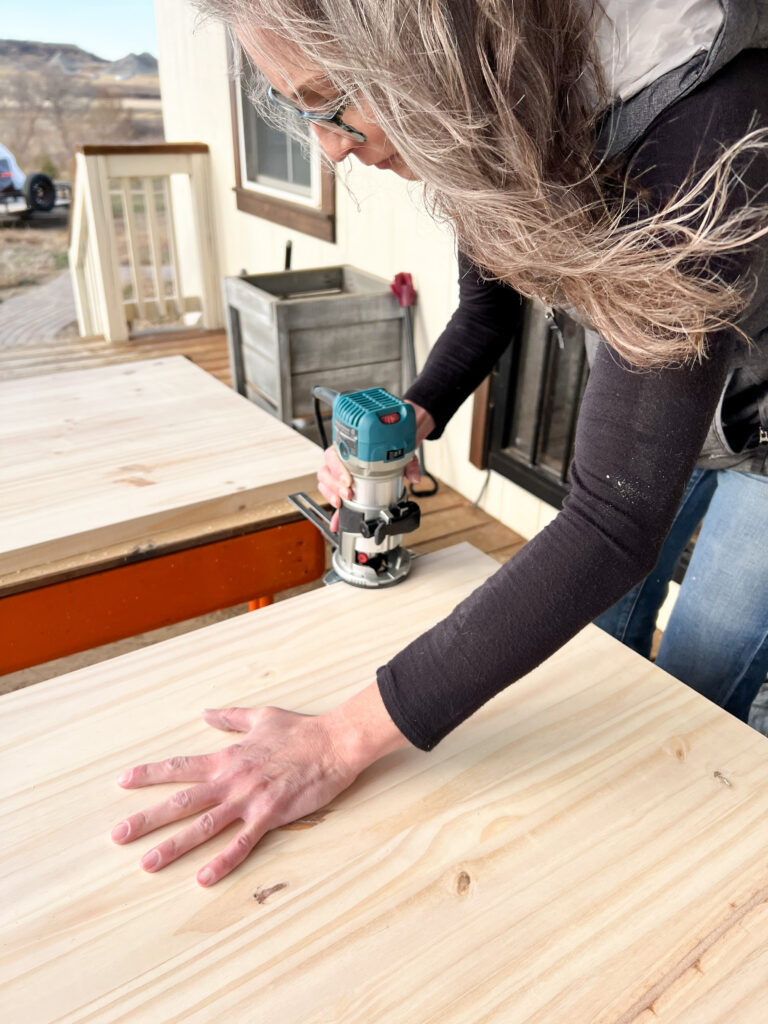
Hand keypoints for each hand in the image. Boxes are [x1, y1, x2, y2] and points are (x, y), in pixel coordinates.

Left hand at [111, 688, 407, 885]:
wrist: (334, 742)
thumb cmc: (300, 730)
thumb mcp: (261, 716)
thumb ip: (231, 718)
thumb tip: (206, 714)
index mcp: (227, 759)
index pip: (180, 768)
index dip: (150, 775)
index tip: (122, 781)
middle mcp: (231, 781)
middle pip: (181, 802)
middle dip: (147, 819)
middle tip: (117, 834)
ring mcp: (249, 800)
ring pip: (203, 827)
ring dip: (174, 846)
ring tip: (147, 863)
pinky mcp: (270, 816)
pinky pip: (242, 843)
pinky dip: (223, 861)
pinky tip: (204, 878)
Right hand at [316, 402, 435, 530]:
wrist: (391, 448)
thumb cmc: (389, 449)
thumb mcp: (400, 453)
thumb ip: (408, 464)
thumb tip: (414, 478)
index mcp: (349, 447)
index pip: (333, 455)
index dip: (337, 469)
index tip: (348, 480)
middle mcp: (341, 458)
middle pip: (326, 470)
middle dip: (335, 484)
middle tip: (348, 492)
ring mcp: (338, 471)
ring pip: (324, 481)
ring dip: (331, 492)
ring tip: (343, 501)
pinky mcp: (342, 483)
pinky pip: (330, 491)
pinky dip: (332, 501)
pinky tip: (338, 510)